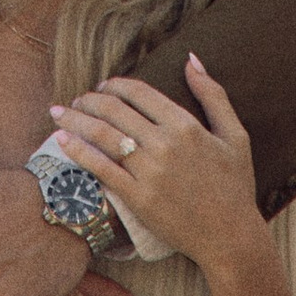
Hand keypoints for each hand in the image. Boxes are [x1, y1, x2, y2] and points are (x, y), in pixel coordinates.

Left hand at [51, 56, 266, 282]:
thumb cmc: (235, 186)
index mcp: (186, 126)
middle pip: (114, 110)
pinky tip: (62, 140)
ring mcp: (149, 172)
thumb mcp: (235, 135)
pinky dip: (78, 151)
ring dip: (75, 119)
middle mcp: (164, 145)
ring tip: (60, 113)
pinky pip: (100, 169)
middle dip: (89, 99)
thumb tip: (191, 59)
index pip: (139, 92)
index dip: (116, 84)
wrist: (230, 236)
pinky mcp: (137, 198)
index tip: (104, 85)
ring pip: (102, 136)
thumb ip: (213, 94)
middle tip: (78, 99)